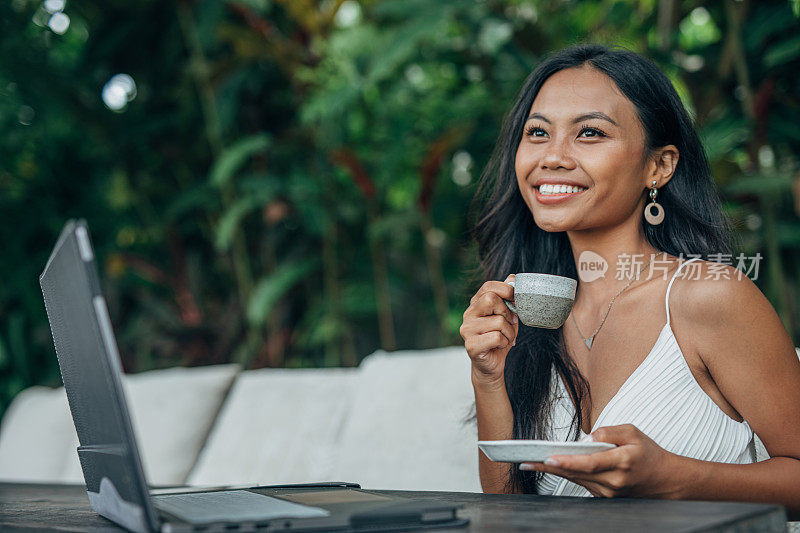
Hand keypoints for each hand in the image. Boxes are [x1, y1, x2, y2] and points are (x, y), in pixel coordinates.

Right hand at [460, 274, 518, 384]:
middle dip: (507, 312)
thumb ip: (507, 297)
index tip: (516, 299)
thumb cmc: (499, 337)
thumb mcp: (506, 315)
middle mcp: (468, 315)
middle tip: (510, 323)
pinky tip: (501, 346)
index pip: (488, 286)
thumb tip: (513, 277)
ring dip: (509, 332)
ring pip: (498, 321)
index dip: (506, 290)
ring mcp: (467, 330)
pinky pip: (496, 337)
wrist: (491, 365)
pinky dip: (505, 342)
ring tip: (506, 338)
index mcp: (475, 304)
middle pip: (491, 299)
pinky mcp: (471, 345)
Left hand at [519, 424, 681, 498]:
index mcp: (622, 462)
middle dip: (549, 467)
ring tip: (530, 463)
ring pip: (577, 480)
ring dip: (554, 472)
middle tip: (525, 461)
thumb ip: (608, 432)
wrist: (666, 480)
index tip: (549, 459)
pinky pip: (583, 483)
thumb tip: (586, 439)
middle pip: (577, 473)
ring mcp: (609, 492)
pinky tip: (552, 467)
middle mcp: (614, 481)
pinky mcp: (606, 496)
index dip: (568, 462)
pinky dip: (568, 475)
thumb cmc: (649, 454)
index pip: (590, 463)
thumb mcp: (632, 432)